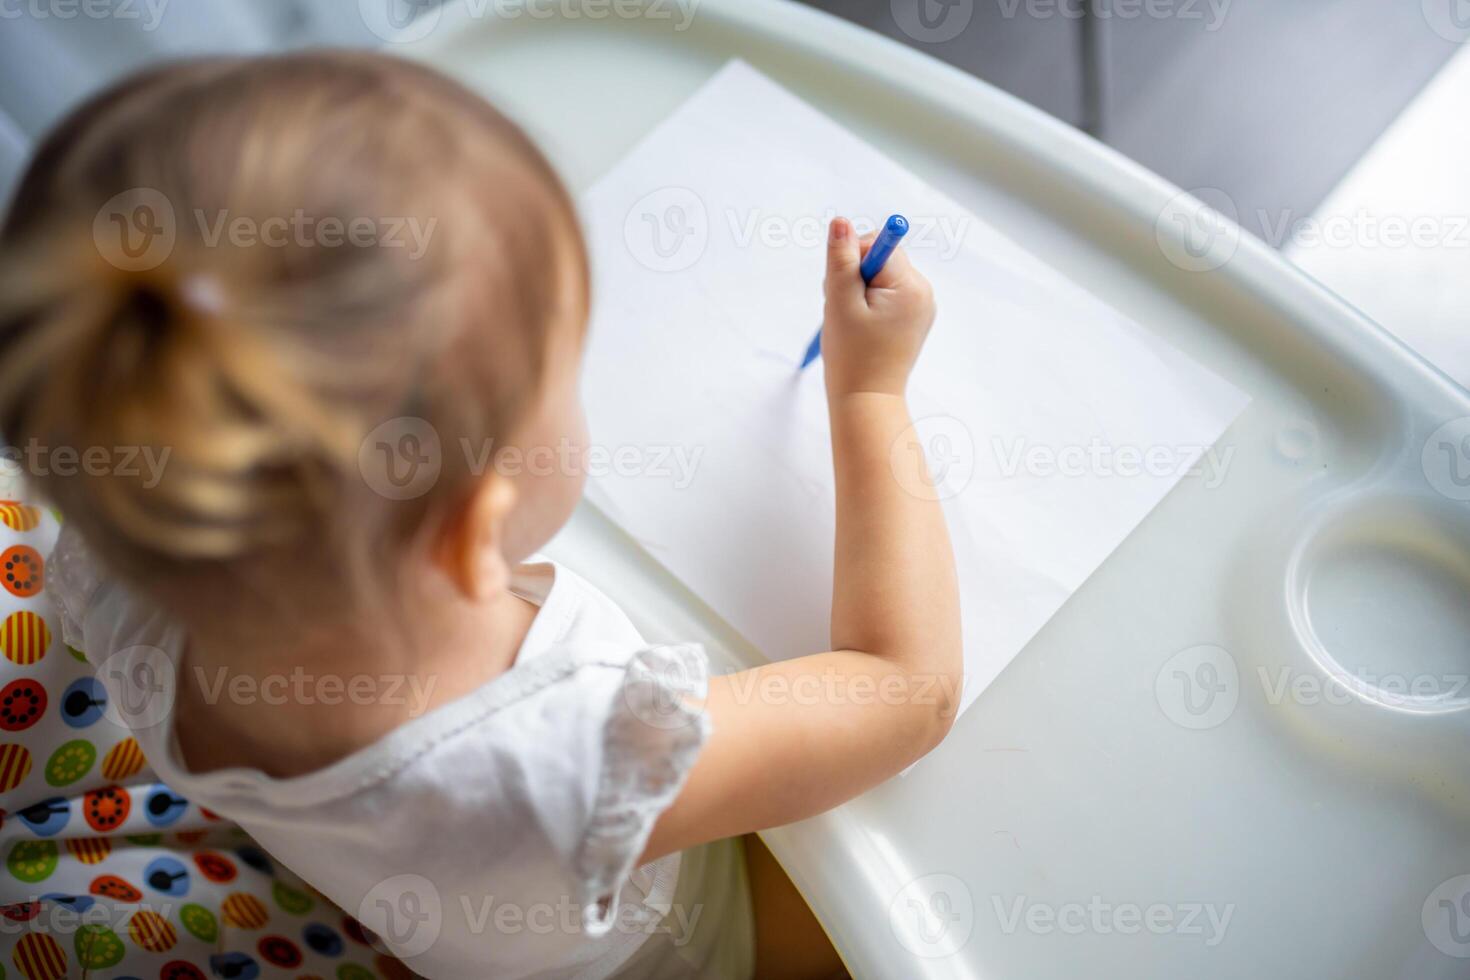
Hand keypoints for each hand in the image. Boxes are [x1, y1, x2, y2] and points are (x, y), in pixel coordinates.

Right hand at [819, 216, 935, 397]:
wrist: (866, 400)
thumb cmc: (852, 356)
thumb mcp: (839, 302)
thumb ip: (840, 259)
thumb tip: (841, 222)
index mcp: (911, 286)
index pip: (878, 245)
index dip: (852, 261)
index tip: (843, 289)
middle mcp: (923, 292)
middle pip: (880, 259)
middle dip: (854, 277)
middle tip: (843, 310)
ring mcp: (920, 306)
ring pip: (880, 276)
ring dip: (857, 291)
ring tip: (851, 322)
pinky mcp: (912, 317)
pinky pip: (886, 294)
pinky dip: (867, 304)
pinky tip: (861, 327)